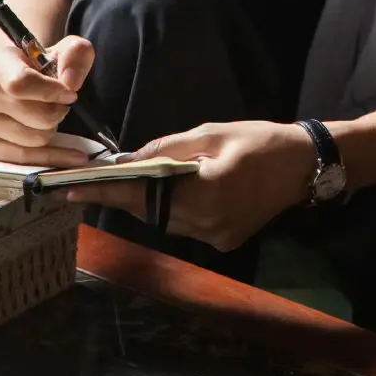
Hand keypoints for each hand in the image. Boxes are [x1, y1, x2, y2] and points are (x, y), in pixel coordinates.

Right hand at [0, 35, 95, 167]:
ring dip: (51, 131)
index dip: (51, 92)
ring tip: (46, 118)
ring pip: (34, 139)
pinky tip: (73, 156)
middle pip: (35, 117)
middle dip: (58, 114)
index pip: (21, 83)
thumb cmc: (42, 66)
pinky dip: (53, 158)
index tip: (70, 95)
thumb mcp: (66, 50)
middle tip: (60, 107)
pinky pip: (24, 159)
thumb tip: (70, 83)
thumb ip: (76, 55)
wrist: (16, 81)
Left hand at [65, 121, 316, 251]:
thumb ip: (168, 148)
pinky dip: (177, 208)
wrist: (305, 165)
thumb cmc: (259, 141)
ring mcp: (216, 238)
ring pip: (167, 221)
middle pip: (151, 213)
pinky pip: (188, 226)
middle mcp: (206, 224)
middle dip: (126, 195)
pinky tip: (184, 189)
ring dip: (152, 202)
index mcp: (203, 193)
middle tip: (97, 181)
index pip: (140, 196)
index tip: (69, 191)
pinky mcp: (224, 241)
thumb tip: (129, 160)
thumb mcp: (212, 133)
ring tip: (139, 182)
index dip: (103, 193)